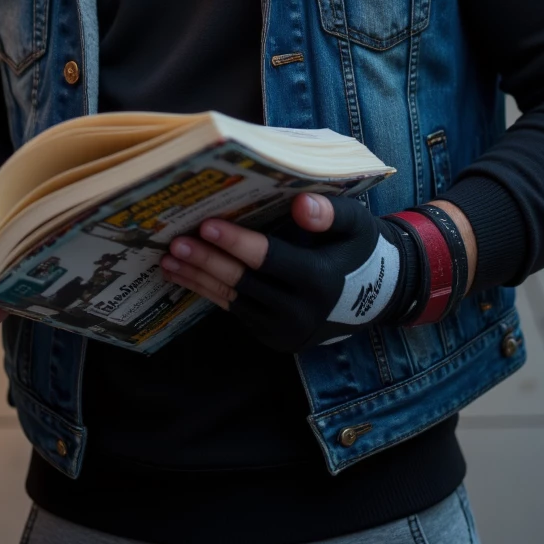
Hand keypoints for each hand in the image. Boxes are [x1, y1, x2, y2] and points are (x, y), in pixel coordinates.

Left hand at [159, 194, 470, 352]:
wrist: (374, 299)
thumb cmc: (360, 250)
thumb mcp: (356, 224)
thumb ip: (330, 213)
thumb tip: (301, 205)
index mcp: (320, 281)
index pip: (270, 260)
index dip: (237, 242)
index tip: (206, 225)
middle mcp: (301, 313)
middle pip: (244, 283)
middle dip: (207, 262)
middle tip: (175, 243)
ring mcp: (285, 331)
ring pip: (234, 300)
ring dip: (200, 279)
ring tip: (169, 260)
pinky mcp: (274, 338)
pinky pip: (237, 312)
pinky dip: (211, 291)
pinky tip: (187, 275)